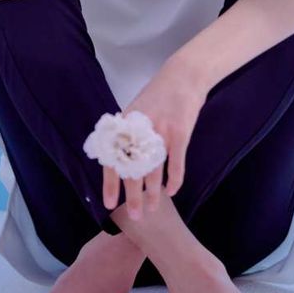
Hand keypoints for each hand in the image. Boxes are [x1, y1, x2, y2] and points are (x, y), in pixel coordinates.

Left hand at [102, 61, 207, 220]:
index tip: (109, 204)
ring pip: (154, 171)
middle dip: (133, 197)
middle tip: (134, 216)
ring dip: (153, 193)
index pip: (113, 159)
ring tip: (151, 209)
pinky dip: (175, 179)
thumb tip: (121, 156)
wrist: (183, 76)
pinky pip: (176, 163)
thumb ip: (128, 132)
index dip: (111, 184)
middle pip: (134, 171)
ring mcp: (161, 132)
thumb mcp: (136, 108)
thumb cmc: (159, 93)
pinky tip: (172, 191)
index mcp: (126, 125)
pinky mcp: (180, 133)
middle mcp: (140, 131)